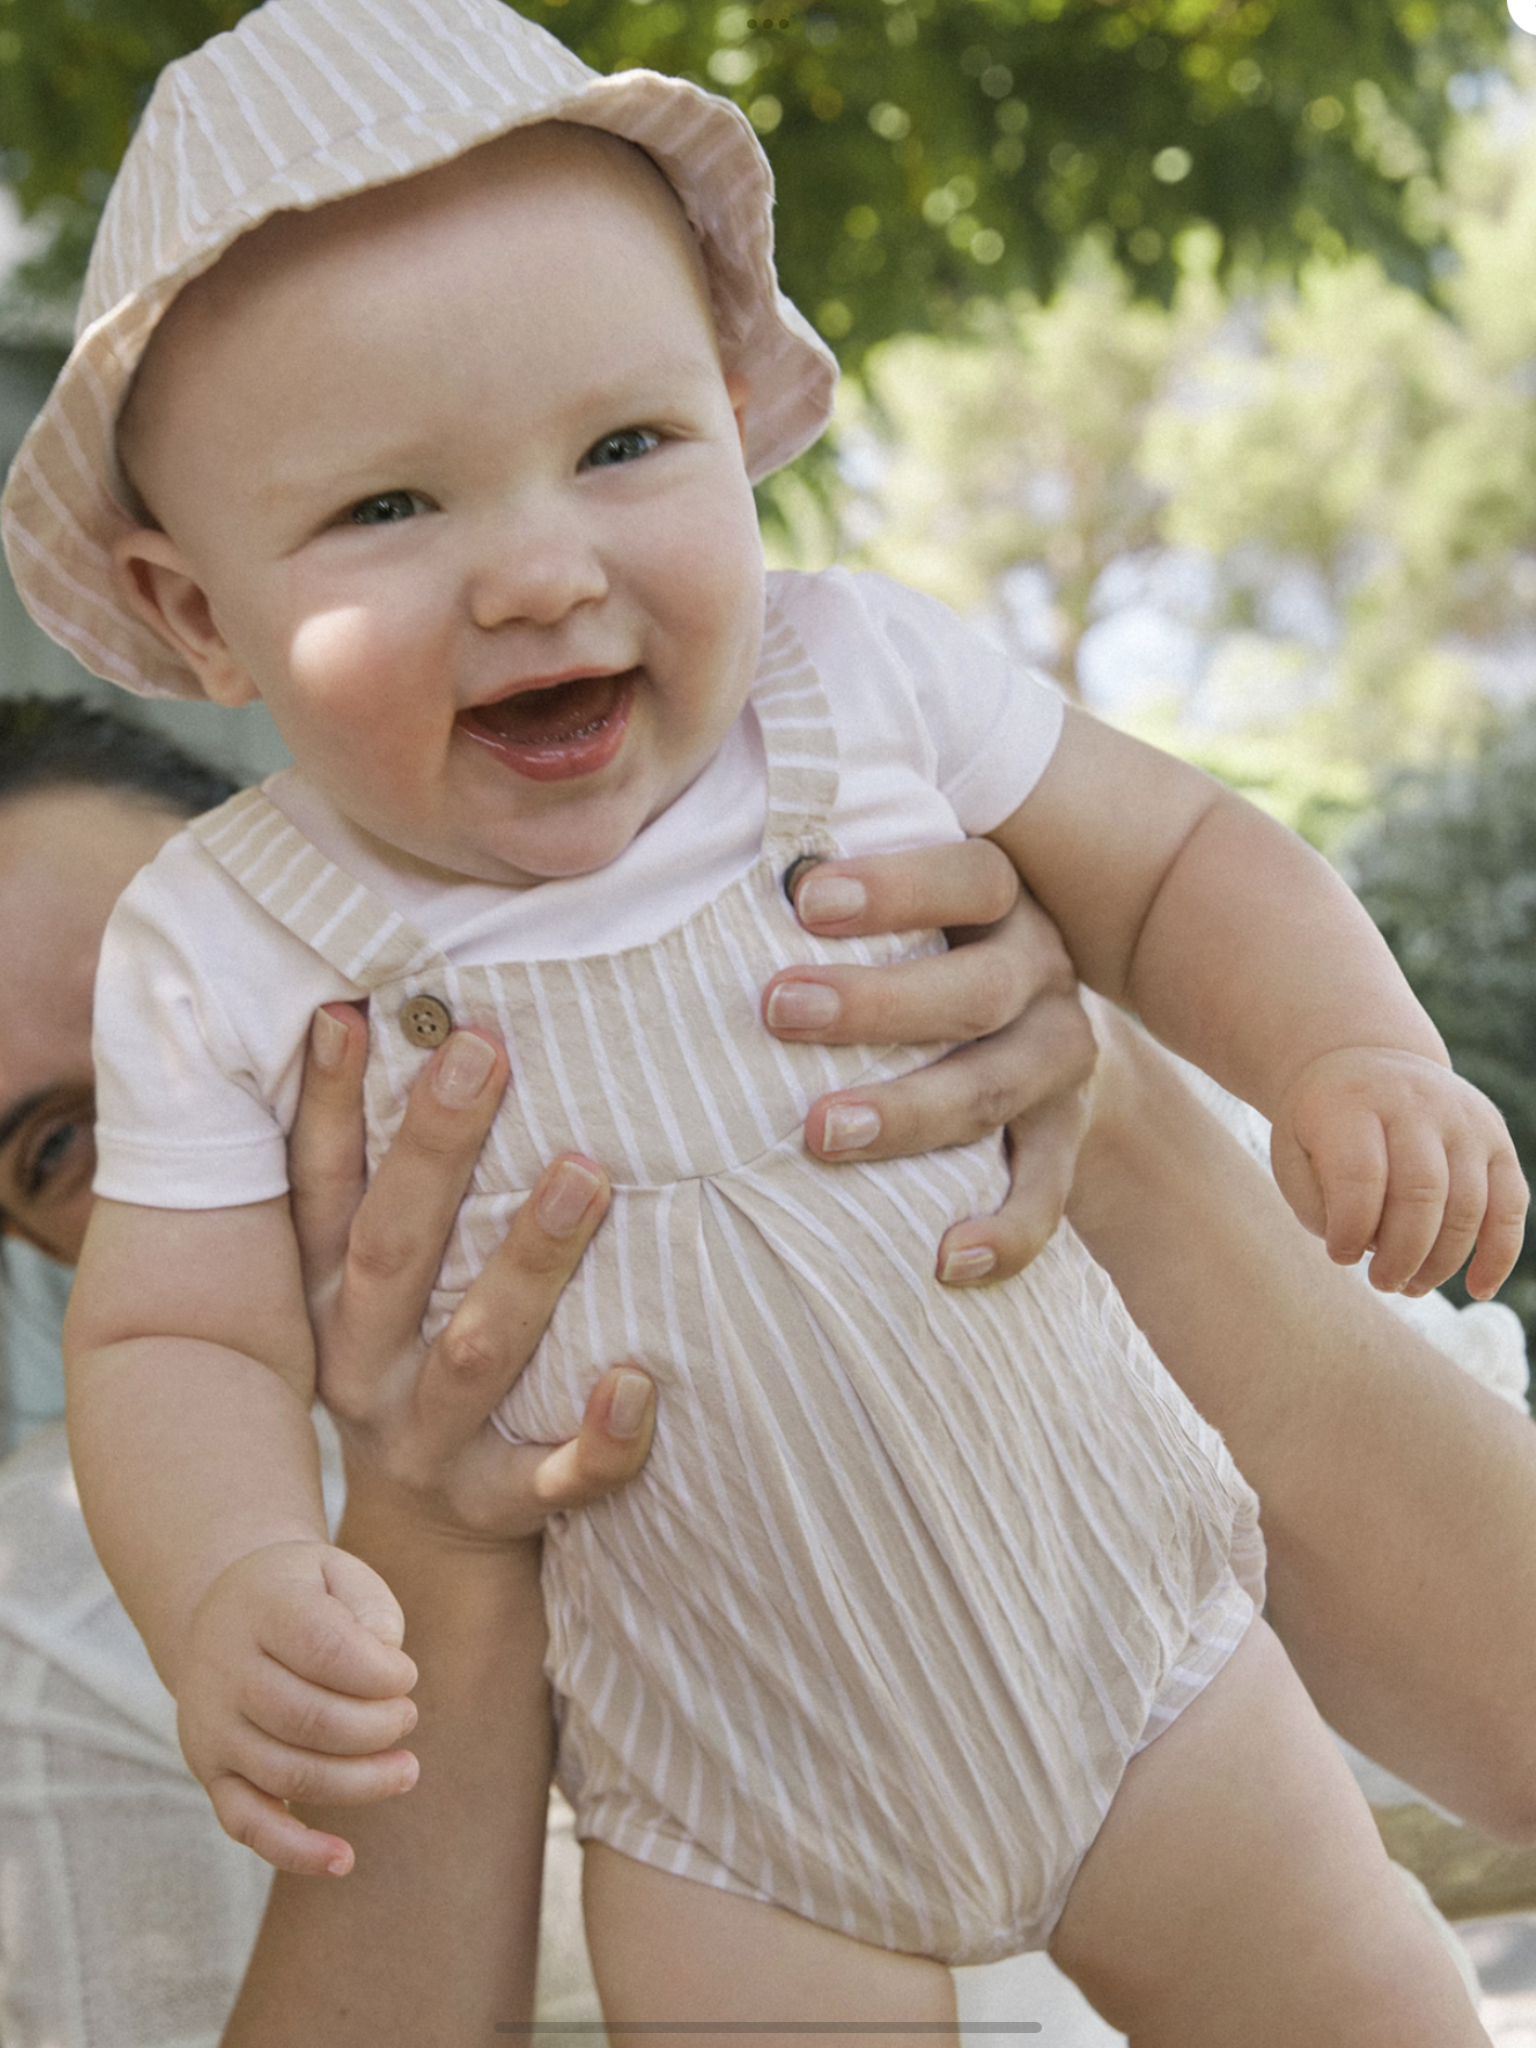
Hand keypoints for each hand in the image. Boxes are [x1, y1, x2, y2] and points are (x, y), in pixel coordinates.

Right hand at [177, 1539, 419, 1878]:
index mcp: (263, 1608)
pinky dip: (294, 1850)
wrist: (226, 1613)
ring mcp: (212, 1727)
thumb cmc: (304, 1595)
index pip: (325, 1649)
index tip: (406, 1676)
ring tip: (405, 1769)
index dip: (380, 1673)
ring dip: (360, 1783)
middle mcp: (225, 1670)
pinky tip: (343, 1859)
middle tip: (407, 1717)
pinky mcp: (211, 1773)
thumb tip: (386, 1669)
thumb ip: (370, 1611)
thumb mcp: (339, 1572)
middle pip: (309, 1719)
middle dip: (377, 1729)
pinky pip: (247, 1824)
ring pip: (289, 1775)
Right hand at [290, 1004, 654, 1539]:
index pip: (319, 1188)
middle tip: (484, 1053)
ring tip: (582, 1176)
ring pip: (478, 1349)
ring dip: (528, 1263)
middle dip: (436, 1149)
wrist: (421, 1539)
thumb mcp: (367, 1279)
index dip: (327, 1103)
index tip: (352, 1013)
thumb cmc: (411, 1357)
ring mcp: (429, 1436)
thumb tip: (370, 1013)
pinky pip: (553, 1475)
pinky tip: (637, 1383)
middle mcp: (364, 1362)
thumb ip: (377, 1175)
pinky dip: (598, 1439)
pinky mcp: (498, 1500)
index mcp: (328, 1295)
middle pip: (393, 1248)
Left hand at [763, 840, 1096, 1282]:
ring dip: (909, 1114)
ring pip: (995, 1089)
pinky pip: (1045, 1194)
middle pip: (978, 988)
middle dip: (877, 1004)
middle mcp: (1041, 973)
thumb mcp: (898, 906)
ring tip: (819, 1134)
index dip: (896, 886)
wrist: (1037, 1030)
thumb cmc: (922, 949)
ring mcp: (1058, 1060)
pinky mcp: (1064, 1139)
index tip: (802, 897)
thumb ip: (820, 885)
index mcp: (1001, 900)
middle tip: (778, 1009)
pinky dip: (1004, 1231)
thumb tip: (682, 859)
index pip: (970, 876)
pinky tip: (945, 1260)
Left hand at [1270, 1045, 1527, 1297]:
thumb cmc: (1323, 1125)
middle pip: (1422, 1192)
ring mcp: (1464, 1119)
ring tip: (1409, 1285)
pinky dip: (1499, 1253)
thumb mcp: (1293, 1152)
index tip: (1340, 1256)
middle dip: (1402, 1254)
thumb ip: (1317, 1203)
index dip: (1351, 1229)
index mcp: (1353, 1102)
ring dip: (1442, 1261)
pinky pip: (1510, 1204)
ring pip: (1468, 1205)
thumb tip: (1365, 1251)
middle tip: (1381, 1282)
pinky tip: (1479, 1288)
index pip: (1360, 1174)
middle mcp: (1415, 1103)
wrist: (1364, 1062)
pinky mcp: (1496, 1140)